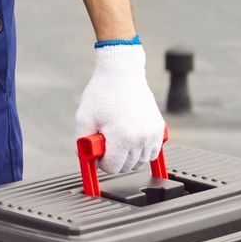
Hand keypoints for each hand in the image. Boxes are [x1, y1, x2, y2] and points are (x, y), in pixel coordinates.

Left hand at [74, 43, 165, 174]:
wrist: (122, 74)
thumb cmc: (101, 94)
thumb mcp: (83, 118)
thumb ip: (81, 143)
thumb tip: (87, 161)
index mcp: (122, 137)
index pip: (112, 167)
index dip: (101, 161)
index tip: (97, 149)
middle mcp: (142, 138)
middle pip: (128, 167)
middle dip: (114, 159)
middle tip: (105, 141)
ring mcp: (153, 134)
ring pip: (141, 162)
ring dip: (128, 157)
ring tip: (117, 137)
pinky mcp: (159, 129)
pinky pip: (153, 152)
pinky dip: (142, 151)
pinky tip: (130, 139)